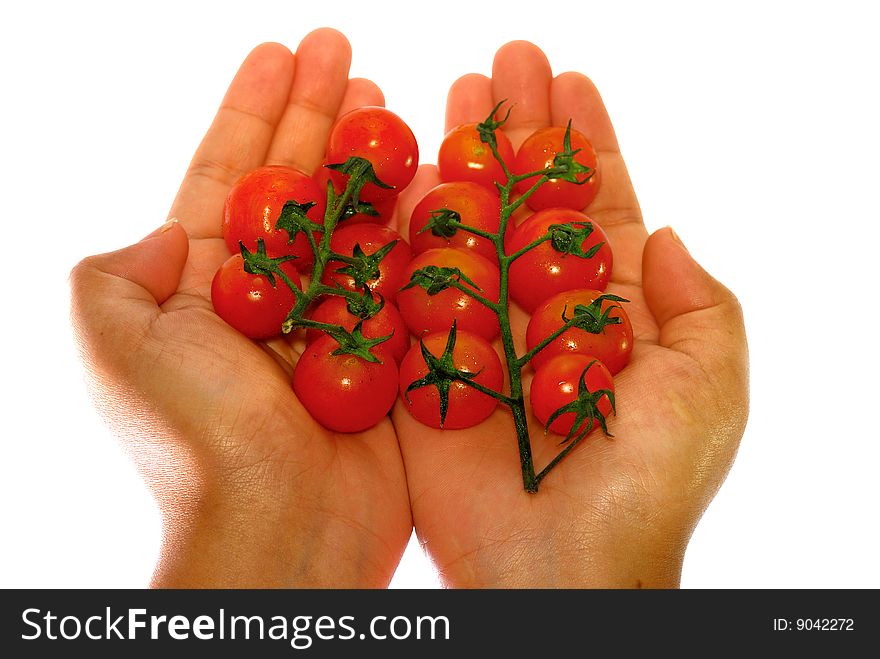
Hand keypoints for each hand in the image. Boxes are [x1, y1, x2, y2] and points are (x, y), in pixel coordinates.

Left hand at [69, 29, 411, 587]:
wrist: (278, 529)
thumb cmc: (194, 437)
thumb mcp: (111, 340)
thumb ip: (116, 269)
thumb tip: (171, 226)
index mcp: (199, 287)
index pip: (228, 176)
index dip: (252, 110)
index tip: (281, 52)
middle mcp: (267, 299)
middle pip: (297, 185)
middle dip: (318, 117)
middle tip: (345, 53)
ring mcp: (331, 322)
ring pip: (355, 220)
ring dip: (370, 158)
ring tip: (388, 99)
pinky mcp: (385, 352)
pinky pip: (402, 273)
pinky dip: (414, 223)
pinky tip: (428, 173)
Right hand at [392, 41, 748, 587]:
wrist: (557, 564)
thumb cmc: (644, 480)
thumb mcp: (707, 387)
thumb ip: (699, 306)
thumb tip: (667, 231)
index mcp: (612, 310)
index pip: (596, 205)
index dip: (586, 141)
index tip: (571, 79)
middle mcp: (543, 310)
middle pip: (528, 200)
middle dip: (520, 131)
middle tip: (507, 62)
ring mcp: (481, 330)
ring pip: (471, 226)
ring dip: (465, 159)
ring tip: (457, 92)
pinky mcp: (426, 359)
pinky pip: (415, 283)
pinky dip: (411, 228)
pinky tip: (410, 170)